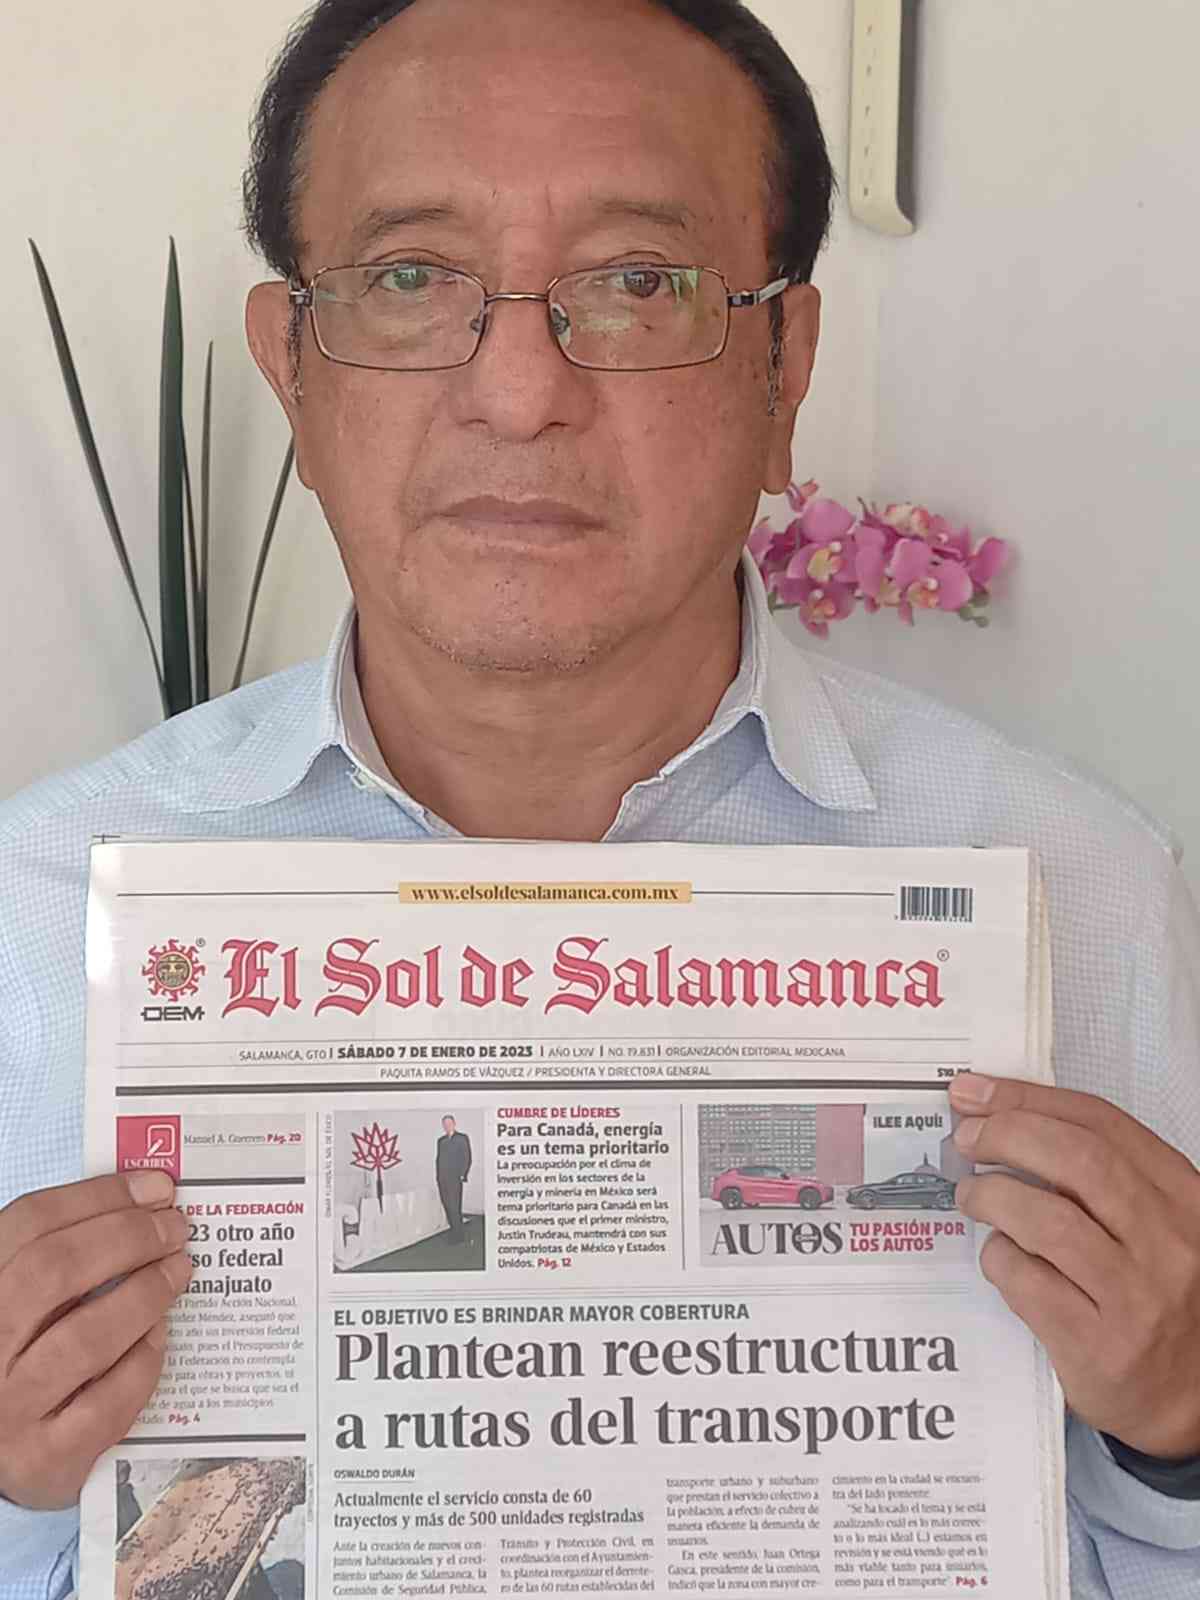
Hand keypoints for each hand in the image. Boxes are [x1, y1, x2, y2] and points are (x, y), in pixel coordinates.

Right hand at [0, 1173, 191, 1509]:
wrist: (0, 1447)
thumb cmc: (21, 1353)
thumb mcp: (24, 1296)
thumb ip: (64, 1252)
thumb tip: (148, 1198)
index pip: (30, 1223)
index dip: (100, 1196)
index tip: (156, 1187)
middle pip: (55, 1270)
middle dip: (129, 1238)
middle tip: (175, 1228)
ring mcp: (9, 1406)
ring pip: (84, 1337)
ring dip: (145, 1294)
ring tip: (180, 1271)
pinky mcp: (43, 1458)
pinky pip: (105, 1404)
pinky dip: (142, 1364)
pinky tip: (160, 1338)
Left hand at [950, 1072, 1199, 1458]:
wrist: (1188, 1398)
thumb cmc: (1152, 1295)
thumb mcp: (1148, 1224)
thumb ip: (1094, 1175)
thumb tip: (995, 1116)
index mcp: (1182, 1197)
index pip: (1100, 1122)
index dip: (1027, 1098)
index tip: (975, 1091)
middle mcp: (1169, 1242)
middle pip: (1075, 1159)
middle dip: (1006, 1134)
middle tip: (966, 1138)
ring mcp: (1138, 1296)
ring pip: (1047, 1219)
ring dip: (992, 1195)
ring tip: (971, 1196)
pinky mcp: (1100, 1344)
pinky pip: (1028, 1281)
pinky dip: (999, 1258)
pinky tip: (999, 1257)